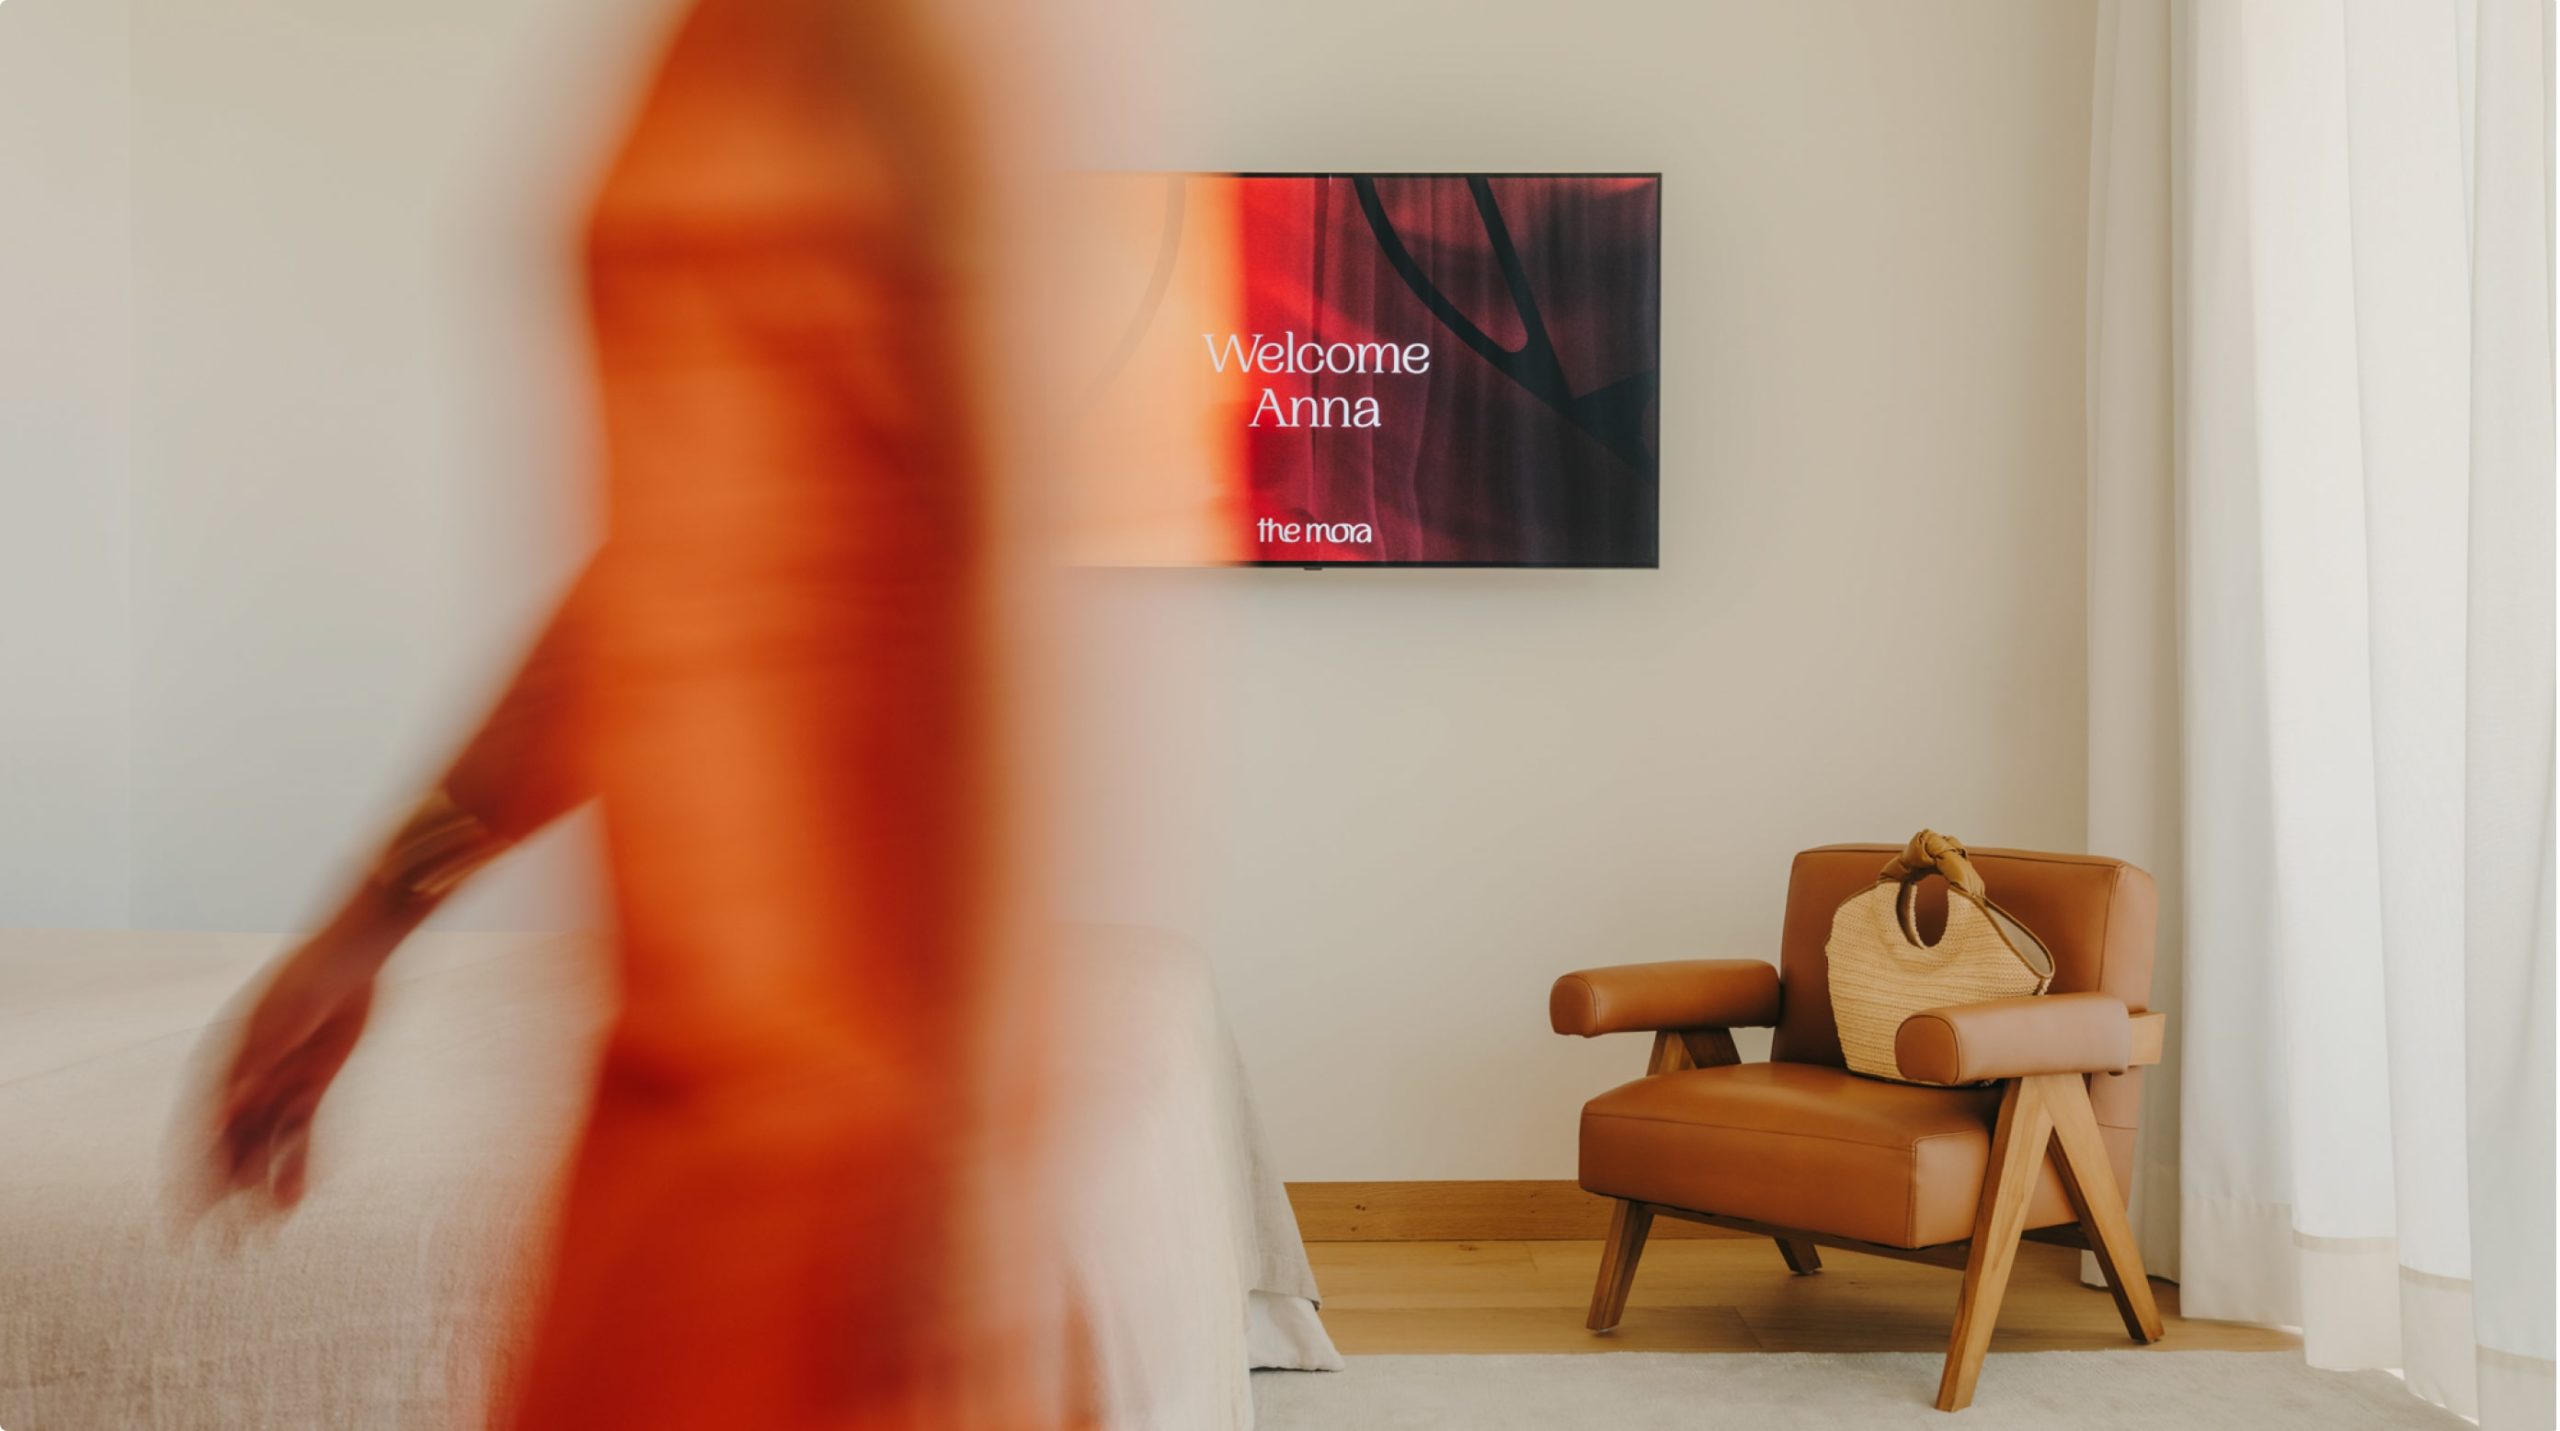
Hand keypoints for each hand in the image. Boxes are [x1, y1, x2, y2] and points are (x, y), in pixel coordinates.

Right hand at [203, 889, 417, 1212]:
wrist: (356, 951)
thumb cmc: (311, 980)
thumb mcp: (281, 1025)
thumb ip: (254, 1070)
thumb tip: (223, 1115)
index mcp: (221, 1065)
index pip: (195, 1138)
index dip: (186, 1187)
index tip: (179, 1231)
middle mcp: (245, 1079)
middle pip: (229, 1151)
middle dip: (222, 1203)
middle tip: (221, 1252)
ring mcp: (280, 1081)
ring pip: (267, 1149)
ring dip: (264, 1190)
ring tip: (265, 1236)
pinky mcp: (315, 1082)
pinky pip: (304, 1133)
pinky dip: (302, 1164)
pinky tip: (300, 1197)